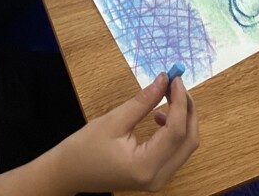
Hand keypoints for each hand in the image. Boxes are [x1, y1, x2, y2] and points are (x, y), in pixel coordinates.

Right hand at [52, 73, 198, 192]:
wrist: (69, 173)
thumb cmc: (85, 148)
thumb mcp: (113, 120)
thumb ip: (142, 101)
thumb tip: (163, 80)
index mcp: (145, 165)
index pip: (176, 131)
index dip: (179, 102)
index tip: (175, 78)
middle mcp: (157, 177)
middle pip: (188, 141)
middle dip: (186, 109)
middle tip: (175, 84)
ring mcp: (159, 179)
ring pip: (185, 146)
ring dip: (182, 119)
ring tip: (166, 96)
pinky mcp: (156, 175)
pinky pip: (176, 151)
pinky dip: (174, 130)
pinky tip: (159, 116)